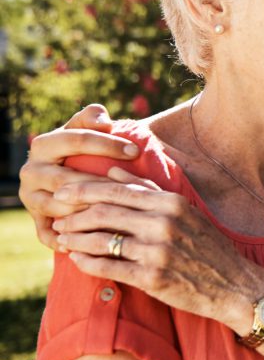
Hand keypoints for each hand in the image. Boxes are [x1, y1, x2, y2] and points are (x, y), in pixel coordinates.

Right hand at [19, 105, 139, 248]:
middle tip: (129, 188)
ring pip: (59, 207)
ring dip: (87, 212)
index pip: (77, 141)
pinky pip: (47, 234)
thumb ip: (92, 117)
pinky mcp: (35, 219)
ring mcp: (30, 198)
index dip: (107, 144)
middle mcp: (31, 172)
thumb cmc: (82, 145)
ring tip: (117, 214)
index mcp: (43, 145)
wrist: (63, 168)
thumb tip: (102, 120)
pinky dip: (66, 240)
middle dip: (100, 183)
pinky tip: (91, 242)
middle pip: (67, 179)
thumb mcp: (84, 127)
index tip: (135, 150)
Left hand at [52, 173, 263, 332]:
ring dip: (77, 239)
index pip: (118, 190)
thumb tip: (115, 171)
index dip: (84, 190)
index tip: (63, 192)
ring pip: (103, 240)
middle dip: (74, 214)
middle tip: (56, 217)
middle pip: (105, 212)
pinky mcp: (152, 278)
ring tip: (62, 239)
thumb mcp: (186, 211)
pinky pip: (110, 268)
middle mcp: (164, 224)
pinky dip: (89, 263)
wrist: (234, 285)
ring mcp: (158, 252)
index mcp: (171, 203)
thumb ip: (150, 190)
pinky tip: (77, 261)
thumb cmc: (208, 246)